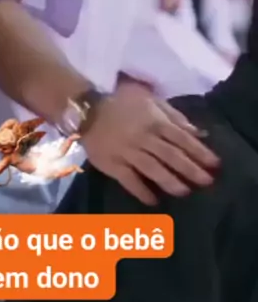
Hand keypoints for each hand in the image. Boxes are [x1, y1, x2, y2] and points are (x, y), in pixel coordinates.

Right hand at [82, 80, 219, 204]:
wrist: (87, 110)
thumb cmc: (122, 103)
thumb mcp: (150, 100)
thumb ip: (174, 116)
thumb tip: (198, 133)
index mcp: (154, 121)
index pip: (181, 138)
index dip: (199, 151)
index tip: (214, 164)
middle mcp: (143, 137)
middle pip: (171, 156)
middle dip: (190, 169)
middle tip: (207, 182)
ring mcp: (127, 151)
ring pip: (152, 169)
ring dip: (170, 181)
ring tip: (184, 191)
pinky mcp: (112, 164)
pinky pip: (128, 180)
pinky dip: (141, 191)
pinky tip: (153, 201)